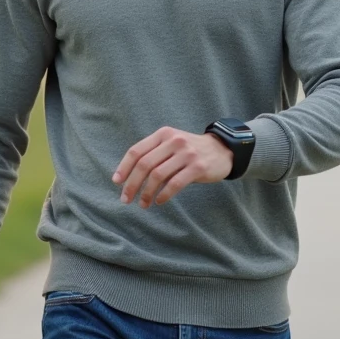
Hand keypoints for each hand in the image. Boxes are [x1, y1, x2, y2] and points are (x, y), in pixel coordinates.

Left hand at [113, 126, 233, 207]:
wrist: (222, 150)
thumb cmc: (190, 151)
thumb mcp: (172, 145)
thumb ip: (154, 155)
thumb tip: (129, 178)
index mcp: (163, 134)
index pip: (136, 150)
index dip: (124, 167)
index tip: (116, 182)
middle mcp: (174, 141)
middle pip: (144, 165)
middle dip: (132, 184)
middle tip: (126, 199)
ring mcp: (187, 154)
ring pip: (158, 175)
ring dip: (146, 193)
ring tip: (143, 204)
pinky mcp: (198, 167)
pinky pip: (175, 184)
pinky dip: (163, 195)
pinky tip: (159, 201)